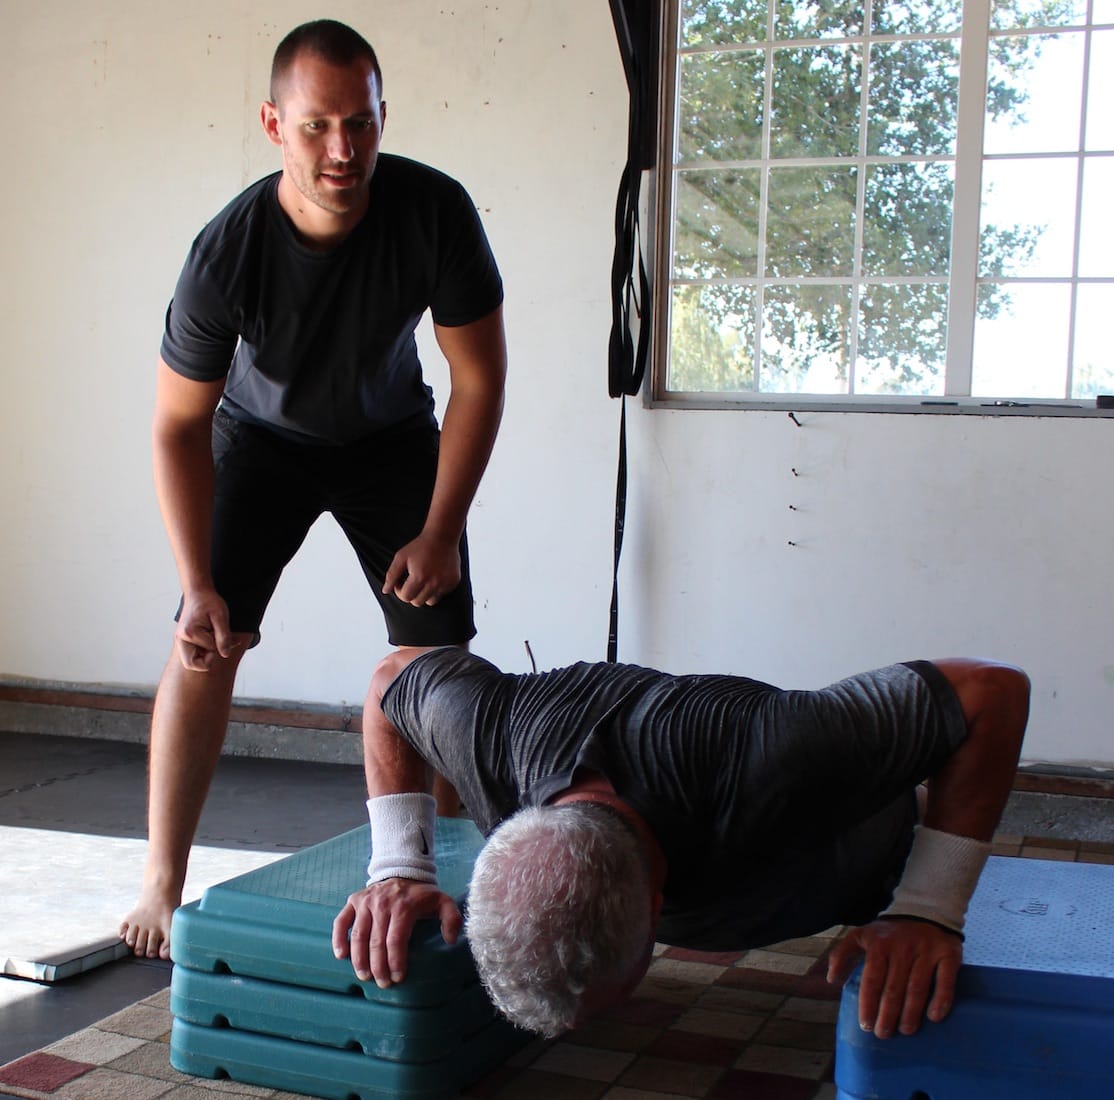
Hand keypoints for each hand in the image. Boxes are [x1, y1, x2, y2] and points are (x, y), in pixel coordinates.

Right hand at [174, 588, 239, 670]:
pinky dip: (206, 650)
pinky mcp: (185, 641)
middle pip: (192, 664)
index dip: (218, 645)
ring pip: (193, 661)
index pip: (209, 651)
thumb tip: (225, 654)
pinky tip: (211, 637)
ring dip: (207, 653)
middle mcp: (181, 639)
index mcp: (189, 633)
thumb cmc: (209, 602)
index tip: (219, 633)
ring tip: (213, 636)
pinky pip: (194, 654)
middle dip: (208, 657)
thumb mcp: (221, 617)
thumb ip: (224, 636)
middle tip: (215, 641)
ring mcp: (181, 641)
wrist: (198, 592)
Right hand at [332, 879, 461, 987]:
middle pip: (376, 942)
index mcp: (403, 906)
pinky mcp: (354, 901)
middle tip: (383, 983)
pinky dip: (339, 939)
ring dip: (359, 959)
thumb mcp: (442, 901)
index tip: (398, 978)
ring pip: (358, 935)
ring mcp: (366, 902)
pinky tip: (341, 955)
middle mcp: (382, 903)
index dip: (395, 961)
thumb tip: (450, 940)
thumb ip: (452, 919)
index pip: (396, 940)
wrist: (402, 871)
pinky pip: (341, 921)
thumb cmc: (421, 895)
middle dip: (378, 966)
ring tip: (364, 976)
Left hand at [382, 532, 460, 606]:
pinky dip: (435, 590)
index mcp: (420, 576)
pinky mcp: (454, 582)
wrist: (442, 537)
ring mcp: (446, 583)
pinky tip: (433, 577)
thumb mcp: (401, 557)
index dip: (400, 592)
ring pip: (430, 602)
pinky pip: (441, 594)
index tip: (400, 583)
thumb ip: (392, 575)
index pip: (406, 597)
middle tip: (410, 582)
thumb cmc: (419, 546)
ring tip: (422, 581)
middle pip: (417, 602)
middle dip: (411, 594)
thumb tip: (385, 591)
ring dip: (424, 595)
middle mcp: (434, 582)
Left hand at [826, 919, 961, 1038]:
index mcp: (879, 944)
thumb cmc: (889, 932)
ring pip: (917, 987)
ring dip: (910, 1013)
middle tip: (883, 1034)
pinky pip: (945, 980)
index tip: (866, 1024)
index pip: (872, 979)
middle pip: (893, 988)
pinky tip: (934, 1017)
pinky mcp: (948, 954)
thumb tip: (831, 979)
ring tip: (905, 1030)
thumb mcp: (861, 935)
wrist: (924, 910)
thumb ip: (843, 953)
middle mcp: (902, 948)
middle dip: (887, 1014)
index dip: (868, 1004)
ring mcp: (926, 951)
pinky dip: (941, 1000)